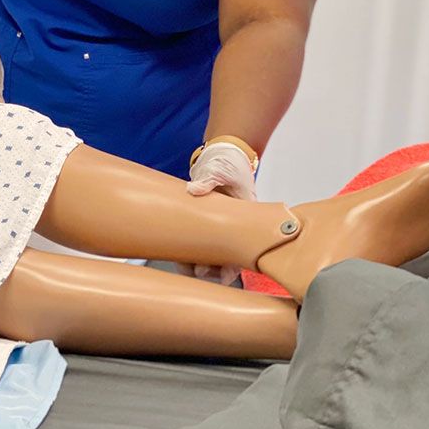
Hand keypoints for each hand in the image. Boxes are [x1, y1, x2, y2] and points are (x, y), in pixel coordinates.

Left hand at [178, 143, 256, 285]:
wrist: (222, 152)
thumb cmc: (229, 161)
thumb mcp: (220, 169)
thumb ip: (208, 180)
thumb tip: (194, 190)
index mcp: (245, 211)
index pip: (245, 243)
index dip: (236, 262)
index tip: (228, 275)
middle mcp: (234, 221)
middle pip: (228, 251)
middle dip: (217, 266)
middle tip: (201, 272)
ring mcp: (220, 220)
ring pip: (214, 248)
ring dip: (204, 261)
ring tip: (189, 270)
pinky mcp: (208, 217)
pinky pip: (201, 238)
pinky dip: (193, 249)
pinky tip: (183, 259)